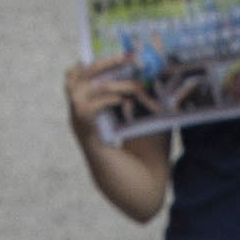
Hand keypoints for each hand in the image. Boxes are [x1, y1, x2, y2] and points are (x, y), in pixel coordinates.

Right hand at [61, 59, 174, 204]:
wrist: (143, 188)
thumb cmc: (148, 154)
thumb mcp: (154, 115)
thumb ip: (154, 93)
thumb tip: (165, 66)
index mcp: (94, 106)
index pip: (83, 73)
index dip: (99, 59)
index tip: (125, 52)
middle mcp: (82, 115)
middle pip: (74, 75)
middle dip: (101, 63)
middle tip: (126, 58)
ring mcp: (81, 126)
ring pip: (78, 88)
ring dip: (110, 84)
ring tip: (134, 89)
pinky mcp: (88, 139)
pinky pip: (84, 109)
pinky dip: (104, 101)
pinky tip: (124, 102)